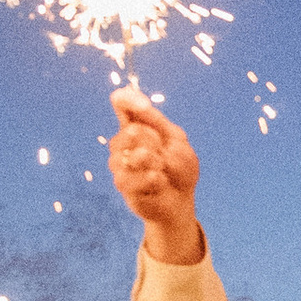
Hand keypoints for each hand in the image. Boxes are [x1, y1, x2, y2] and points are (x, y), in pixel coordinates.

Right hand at [108, 98, 202, 261]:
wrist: (181, 200)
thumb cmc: (179, 169)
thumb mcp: (178, 142)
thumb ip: (160, 126)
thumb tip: (139, 119)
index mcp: (137, 125)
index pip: (121, 102)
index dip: (128, 99)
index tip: (145, 106)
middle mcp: (123, 142)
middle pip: (131, 132)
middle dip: (155, 144)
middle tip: (164, 154)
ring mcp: (120, 163)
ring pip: (133, 156)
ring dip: (156, 163)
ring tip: (163, 170)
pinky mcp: (122, 184)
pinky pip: (134, 178)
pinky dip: (154, 180)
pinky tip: (160, 182)